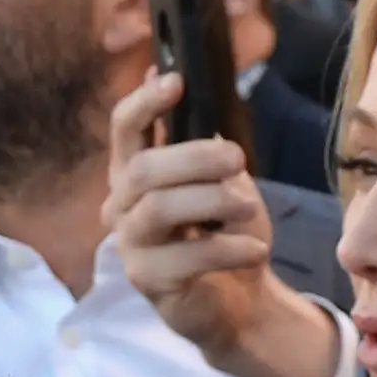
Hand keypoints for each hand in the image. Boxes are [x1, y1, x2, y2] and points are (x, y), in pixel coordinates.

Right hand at [106, 69, 339, 376]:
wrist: (237, 298)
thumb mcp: (221, 178)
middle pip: (143, 169)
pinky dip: (229, 249)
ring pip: (159, 209)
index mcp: (134, 173)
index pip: (123, 130)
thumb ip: (201, 139)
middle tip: (238, 159)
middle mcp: (120, 206)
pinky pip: (186, 257)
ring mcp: (130, 246)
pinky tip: (256, 251)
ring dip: (212, 201)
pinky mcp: (147, 282)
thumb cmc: (223, 231)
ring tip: (249, 207)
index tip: (177, 82)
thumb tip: (178, 77)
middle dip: (195, 158)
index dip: (145, 103)